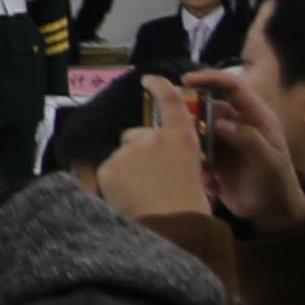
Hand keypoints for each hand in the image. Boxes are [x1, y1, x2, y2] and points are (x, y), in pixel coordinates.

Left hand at [93, 80, 207, 225]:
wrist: (173, 225)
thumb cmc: (191, 207)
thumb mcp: (196, 175)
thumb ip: (178, 159)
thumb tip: (165, 160)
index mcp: (181, 139)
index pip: (171, 103)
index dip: (160, 87)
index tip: (149, 79)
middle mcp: (154, 138)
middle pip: (136, 135)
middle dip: (138, 151)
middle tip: (148, 177)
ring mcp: (129, 151)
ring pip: (121, 156)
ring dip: (126, 168)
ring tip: (141, 193)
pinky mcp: (110, 166)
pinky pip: (109, 172)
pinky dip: (114, 183)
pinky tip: (128, 198)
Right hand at [185, 65, 304, 233]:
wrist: (272, 212)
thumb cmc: (277, 184)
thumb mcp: (269, 164)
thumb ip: (249, 140)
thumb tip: (220, 122)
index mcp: (255, 118)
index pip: (233, 88)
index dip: (210, 79)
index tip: (185, 81)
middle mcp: (236, 124)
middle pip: (205, 108)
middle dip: (191, 121)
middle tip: (182, 139)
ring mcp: (222, 141)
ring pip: (195, 131)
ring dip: (192, 149)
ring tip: (204, 172)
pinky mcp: (211, 157)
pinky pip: (193, 153)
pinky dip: (195, 167)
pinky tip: (210, 185)